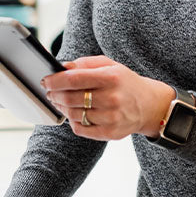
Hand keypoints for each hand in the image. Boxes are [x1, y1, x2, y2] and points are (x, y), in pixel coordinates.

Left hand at [43, 56, 174, 140]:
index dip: (55, 80)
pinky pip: (80, 129)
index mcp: (111, 77)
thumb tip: (62, 67)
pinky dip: (72, 121)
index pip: (73, 79)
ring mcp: (111, 117)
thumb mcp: (109, 65)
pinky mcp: (110, 133)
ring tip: (62, 102)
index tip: (46, 80)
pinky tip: (74, 114)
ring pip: (73, 114)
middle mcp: (112, 98)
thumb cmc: (125, 82)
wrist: (149, 105)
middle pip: (70, 98)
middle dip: (55, 94)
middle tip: (51, 92)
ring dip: (62, 108)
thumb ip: (85, 64)